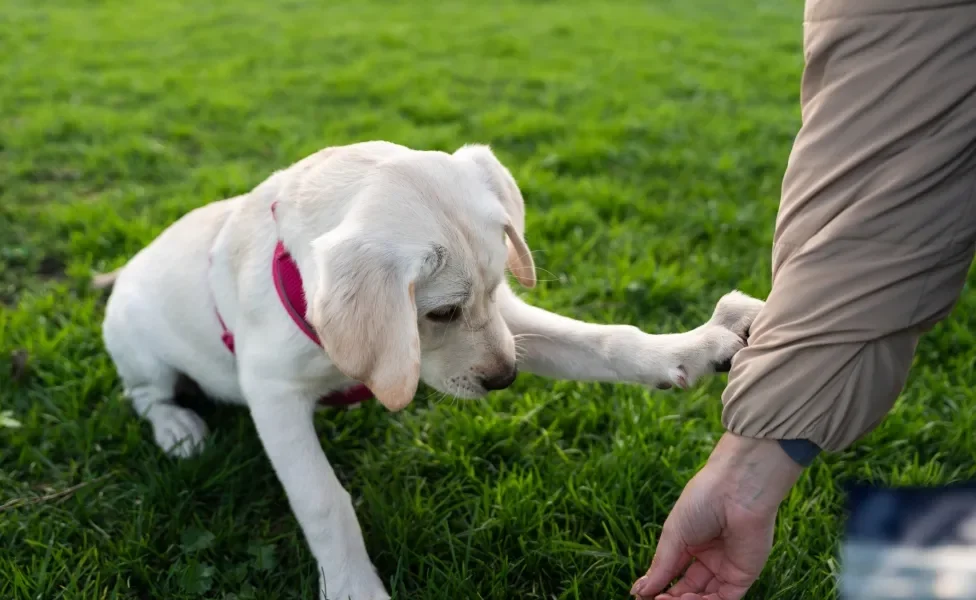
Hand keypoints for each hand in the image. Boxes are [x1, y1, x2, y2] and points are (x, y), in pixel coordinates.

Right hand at [631, 433, 802, 599]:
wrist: (736, 489)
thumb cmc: (703, 501)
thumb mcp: (674, 534)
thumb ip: (661, 565)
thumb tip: (638, 590)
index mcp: (692, 542)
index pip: (673, 571)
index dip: (658, 584)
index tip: (641, 594)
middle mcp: (709, 556)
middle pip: (688, 587)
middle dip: (670, 597)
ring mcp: (727, 566)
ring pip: (705, 597)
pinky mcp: (743, 575)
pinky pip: (724, 599)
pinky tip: (686, 599)